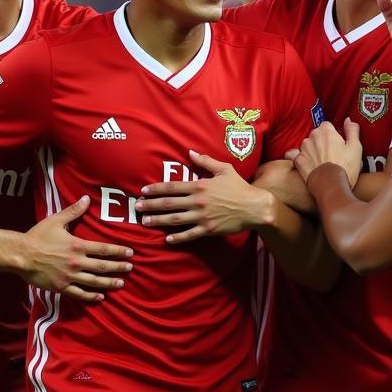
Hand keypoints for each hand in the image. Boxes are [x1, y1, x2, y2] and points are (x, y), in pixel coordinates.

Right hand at [21, 196, 133, 301]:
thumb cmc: (38, 236)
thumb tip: (86, 199)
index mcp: (77, 245)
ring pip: (94, 281)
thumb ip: (73, 211)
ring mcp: (70, 276)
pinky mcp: (61, 287)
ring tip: (121, 283)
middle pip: (102, 266)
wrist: (21, 255)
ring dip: (109, 282)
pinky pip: (79, 293)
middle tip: (130, 268)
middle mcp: (76, 262)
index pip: (103, 249)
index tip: (130, 253)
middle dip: (118, 267)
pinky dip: (91, 296)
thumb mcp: (56, 220)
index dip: (118, 251)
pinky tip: (100, 297)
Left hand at [136, 150, 269, 243]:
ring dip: (158, 221)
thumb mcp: (224, 169)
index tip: (143, 191)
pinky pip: (190, 234)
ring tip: (145, 222)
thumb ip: (206, 161)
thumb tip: (190, 152)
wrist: (254, 207)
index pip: (172, 187)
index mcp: (200, 185)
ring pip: (175, 219)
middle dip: (151, 205)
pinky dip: (178, 238)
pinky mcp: (208, 229)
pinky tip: (167, 239)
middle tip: (137, 208)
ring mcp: (202, 216)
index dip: (156, 189)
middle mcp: (198, 201)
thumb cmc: (239, 187)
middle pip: (169, 204)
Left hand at [293, 120, 362, 187]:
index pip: (327, 126)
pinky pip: (296, 156)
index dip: (333, 135)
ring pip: (307, 145)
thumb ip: (352, 130)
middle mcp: (312, 137)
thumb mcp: (356, 147)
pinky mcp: (297, 161)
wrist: (331, 186)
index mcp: (326, 131)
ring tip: (322, 163)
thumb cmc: (344, 168)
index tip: (338, 144)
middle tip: (332, 154)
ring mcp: (303, 149)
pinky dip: (302, 160)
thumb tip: (348, 121)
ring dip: (313, 151)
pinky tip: (309, 165)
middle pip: (317, 135)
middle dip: (323, 143)